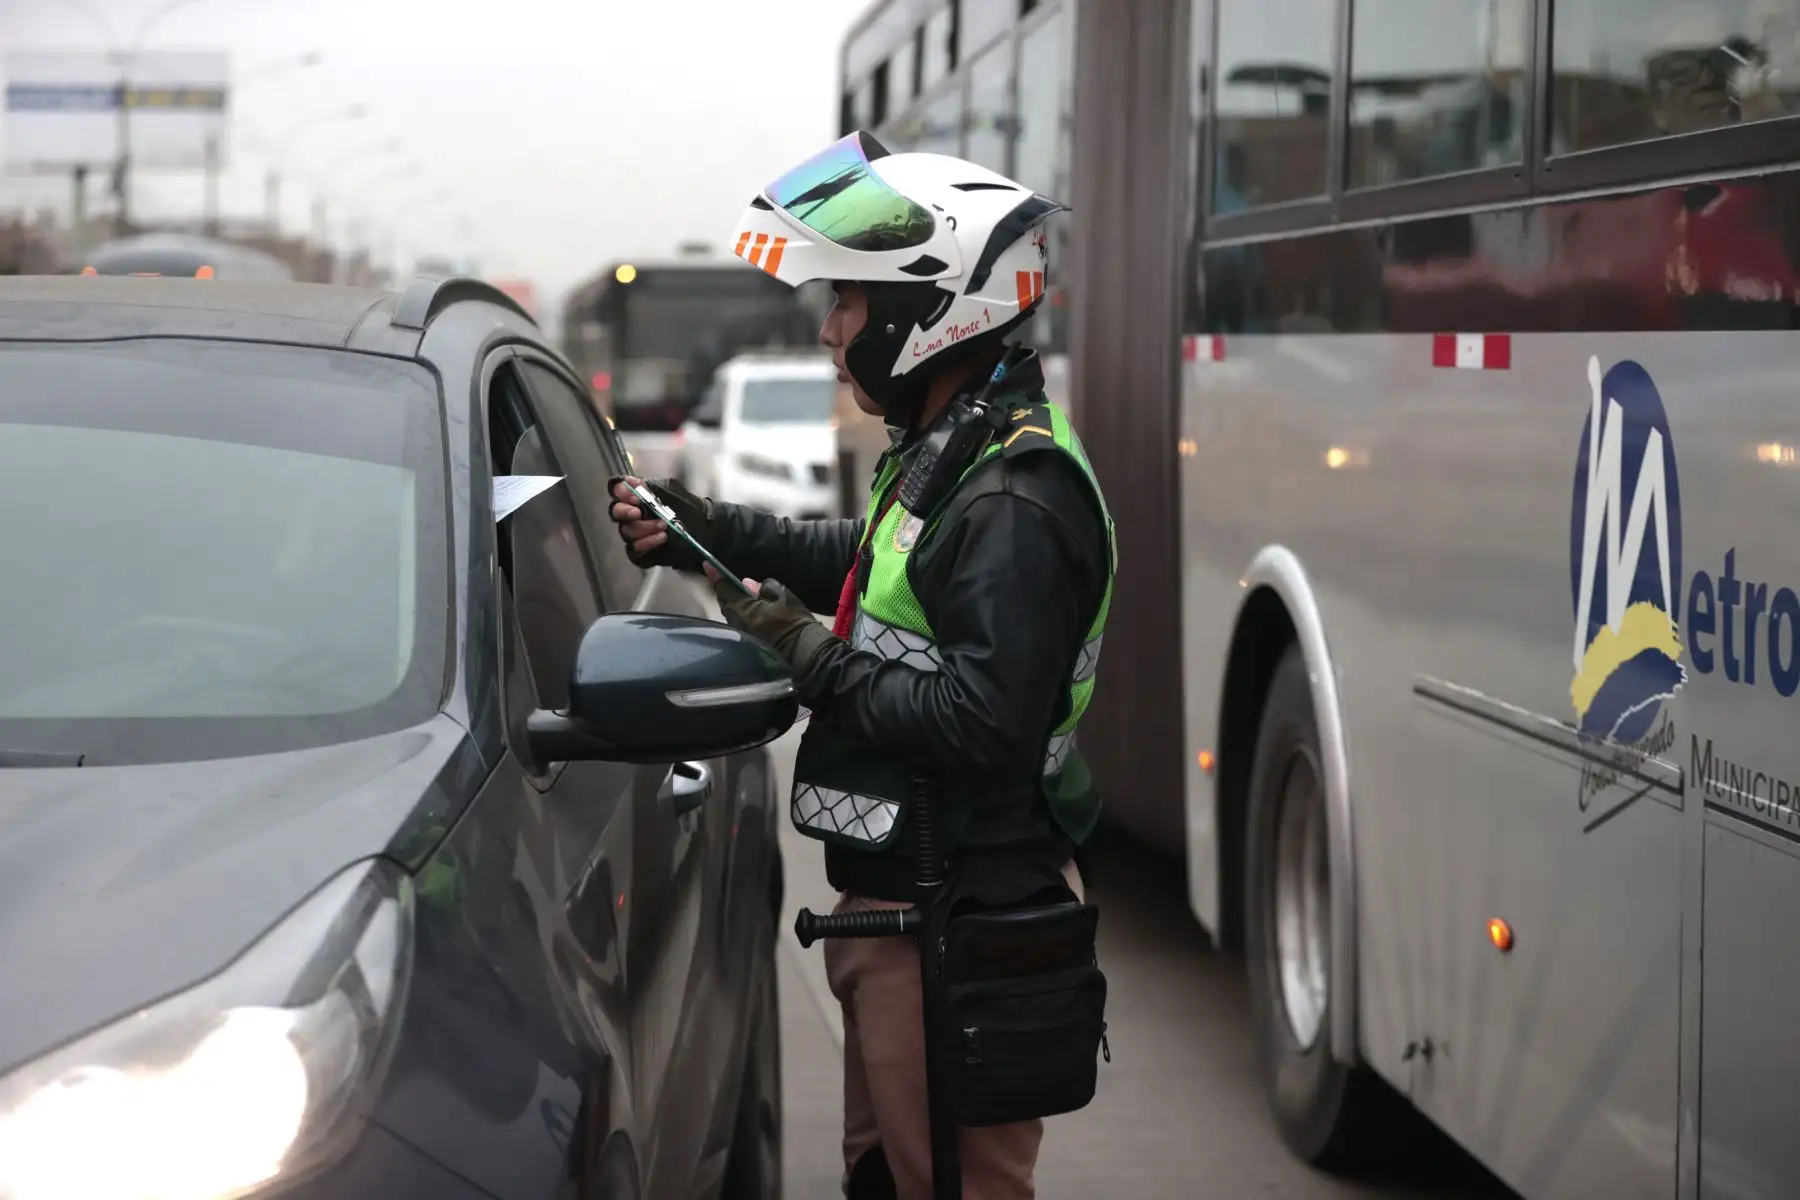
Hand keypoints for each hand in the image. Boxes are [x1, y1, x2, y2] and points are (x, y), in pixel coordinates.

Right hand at [607, 475, 711, 570]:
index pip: (616, 490)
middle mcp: (631, 515)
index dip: (620, 493)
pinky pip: (634, 551)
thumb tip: (628, 480)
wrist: (703, 526)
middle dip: (625, 512)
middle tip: (638, 512)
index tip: (634, 496)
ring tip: (663, 525)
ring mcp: (635, 534)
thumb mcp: (670, 490)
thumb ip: (649, 486)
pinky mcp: (642, 552)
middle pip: (615, 513)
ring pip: (626, 532)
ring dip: (644, 528)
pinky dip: (647, 544)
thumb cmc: (686, 505)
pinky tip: (661, 538)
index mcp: (635, 496)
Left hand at [705, 565, 835, 679]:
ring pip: (732, 614)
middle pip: (725, 602)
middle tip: (725, 579)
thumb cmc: (794, 622)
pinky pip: (739, 624)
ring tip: (739, 594)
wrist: (804, 654)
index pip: (724, 588)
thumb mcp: (784, 596)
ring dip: (734, 603)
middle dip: (725, 590)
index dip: (716, 575)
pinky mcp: (747, 645)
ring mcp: (740, 636)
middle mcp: (735, 623)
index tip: (708, 564)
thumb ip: (765, 587)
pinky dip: (741, 614)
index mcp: (742, 609)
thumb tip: (747, 584)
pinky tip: (748, 610)